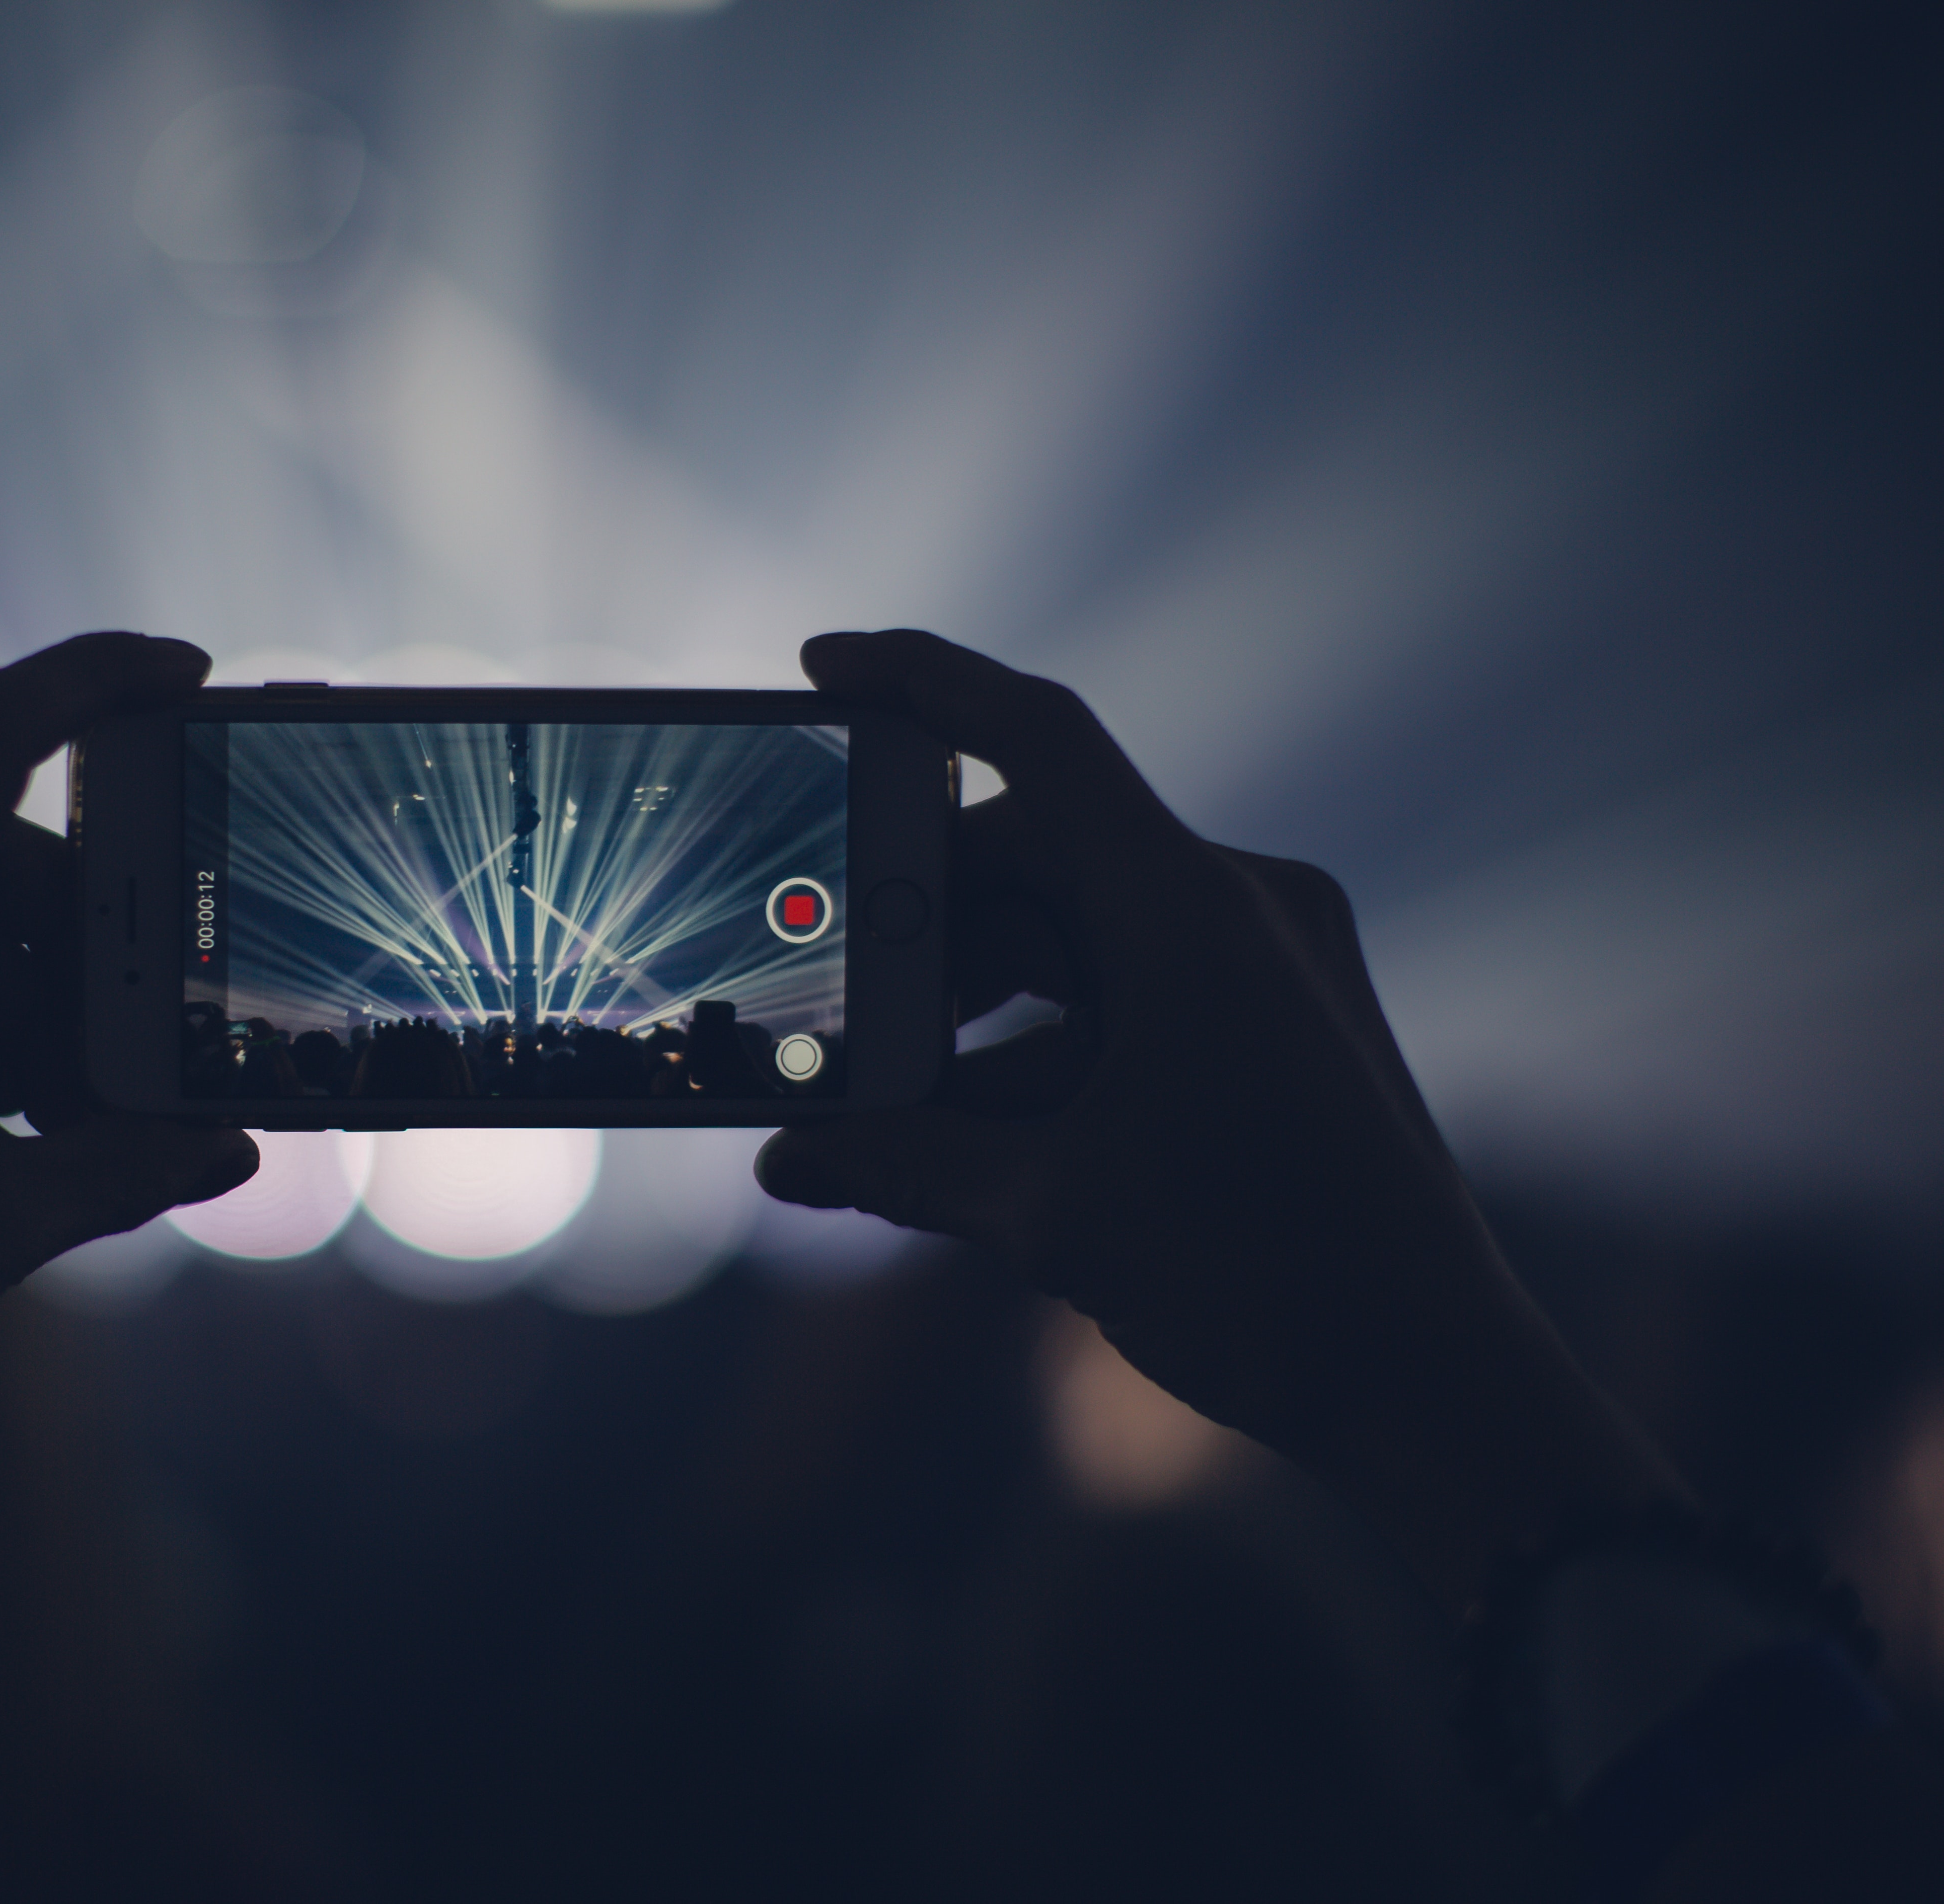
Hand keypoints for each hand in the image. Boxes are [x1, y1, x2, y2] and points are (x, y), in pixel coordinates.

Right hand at [760, 629, 1675, 1606]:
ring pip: (1081, 932)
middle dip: (923, 920)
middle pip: (1039, 855)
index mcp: (1193, 916)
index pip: (1039, 737)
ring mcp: (1271, 961)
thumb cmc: (1267, 1288)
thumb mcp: (1053, 1216)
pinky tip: (970, 1127)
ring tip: (886, 1094)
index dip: (922, 682)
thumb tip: (787, 1154)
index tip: (825, 665)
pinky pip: (1135, 988)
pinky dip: (1049, 1040)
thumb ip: (905, 1163)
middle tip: (826, 986)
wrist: (1437, 1388)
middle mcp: (1243, 909)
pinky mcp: (1281, 1018)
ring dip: (979, 1002)